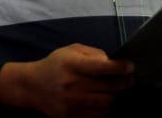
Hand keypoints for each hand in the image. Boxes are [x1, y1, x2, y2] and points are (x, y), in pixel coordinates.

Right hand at [0, 43, 133, 117]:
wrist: (32, 86)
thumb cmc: (55, 65)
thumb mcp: (71, 50)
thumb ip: (93, 53)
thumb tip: (112, 62)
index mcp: (72, 65)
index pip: (102, 67)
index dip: (120, 67)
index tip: (130, 66)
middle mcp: (72, 84)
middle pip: (108, 87)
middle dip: (124, 83)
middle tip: (130, 78)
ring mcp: (71, 103)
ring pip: (106, 103)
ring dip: (118, 96)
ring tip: (121, 90)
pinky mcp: (70, 116)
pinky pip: (97, 115)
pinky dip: (107, 108)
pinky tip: (109, 100)